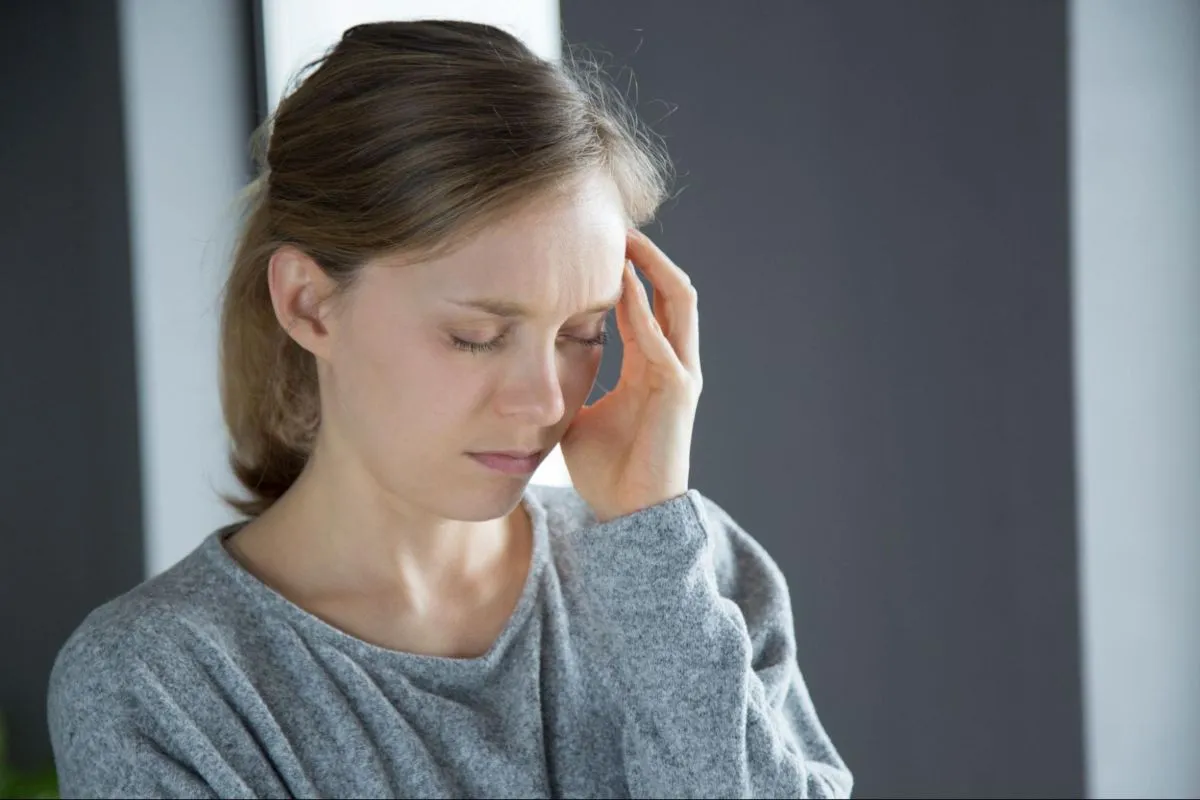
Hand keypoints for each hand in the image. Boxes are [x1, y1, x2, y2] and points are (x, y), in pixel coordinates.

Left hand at [560, 229, 702, 522]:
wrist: (627, 515)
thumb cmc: (603, 470)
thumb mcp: (575, 411)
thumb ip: (565, 381)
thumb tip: (526, 361)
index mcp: (649, 366)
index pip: (642, 302)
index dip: (622, 270)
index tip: (591, 241)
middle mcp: (671, 362)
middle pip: (670, 289)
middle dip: (646, 254)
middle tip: (615, 223)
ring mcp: (680, 373)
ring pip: (679, 301)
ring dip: (654, 267)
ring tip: (626, 238)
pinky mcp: (679, 390)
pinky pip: (663, 339)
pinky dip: (644, 309)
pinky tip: (621, 283)